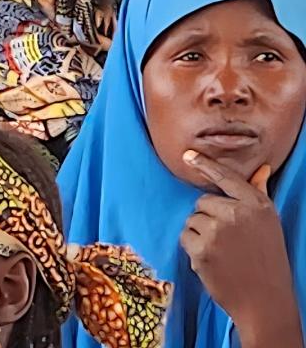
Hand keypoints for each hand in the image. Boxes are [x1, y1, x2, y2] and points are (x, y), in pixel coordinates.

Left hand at [180, 151, 301, 344]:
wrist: (265, 302)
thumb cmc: (268, 261)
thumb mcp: (269, 224)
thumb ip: (259, 193)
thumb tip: (262, 168)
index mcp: (256, 206)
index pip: (226, 177)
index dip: (206, 164)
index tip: (188, 154)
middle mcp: (236, 214)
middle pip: (203, 201)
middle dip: (210, 218)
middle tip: (229, 240)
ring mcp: (217, 231)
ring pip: (193, 219)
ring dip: (201, 234)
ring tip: (223, 252)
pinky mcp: (202, 249)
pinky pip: (185, 237)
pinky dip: (194, 248)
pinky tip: (213, 261)